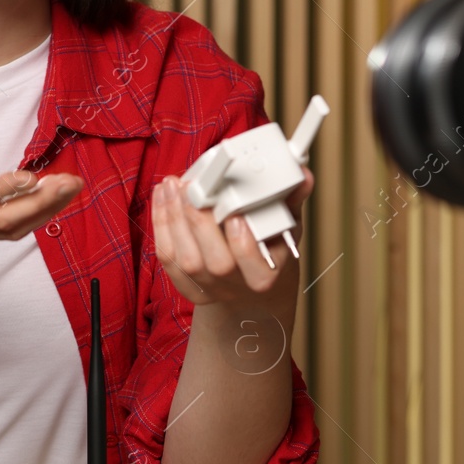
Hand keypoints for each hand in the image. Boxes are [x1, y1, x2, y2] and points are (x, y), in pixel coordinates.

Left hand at [151, 167, 314, 307]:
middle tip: (192, 187)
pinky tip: (164, 197)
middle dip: (200, 223)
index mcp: (266, 276)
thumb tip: (303, 175)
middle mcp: (235, 286)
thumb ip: (291, 199)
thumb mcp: (287, 225)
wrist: (249, 286)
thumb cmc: (268, 248)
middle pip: (215, 263)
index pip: (256, 269)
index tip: (235, 215)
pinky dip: (161, 224)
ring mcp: (208, 288)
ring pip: (186, 259)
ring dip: (174, 219)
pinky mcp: (185, 284)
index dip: (243, 244)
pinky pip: (167, 257)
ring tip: (174, 185)